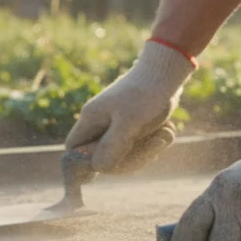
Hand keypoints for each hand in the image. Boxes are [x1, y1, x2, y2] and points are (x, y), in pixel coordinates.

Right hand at [66, 40, 196, 173]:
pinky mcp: (132, 124)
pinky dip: (154, 142)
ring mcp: (116, 124)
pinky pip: (138, 145)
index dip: (86, 163)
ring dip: (148, 149)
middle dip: (131, 159)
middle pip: (104, 157)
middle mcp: (100, 122)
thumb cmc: (145, 95)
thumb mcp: (129, 123)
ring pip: (124, 153)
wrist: (167, 71)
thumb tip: (98, 169)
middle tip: (153, 150)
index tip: (111, 166)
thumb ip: (111, 147)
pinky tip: (167, 131)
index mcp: (91, 119)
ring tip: (166, 133)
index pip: (74, 150)